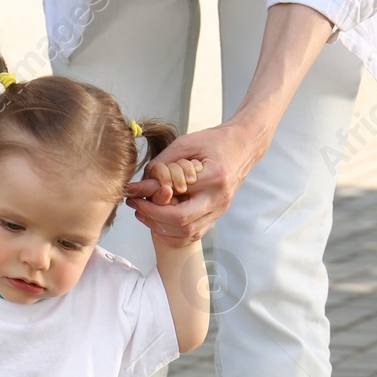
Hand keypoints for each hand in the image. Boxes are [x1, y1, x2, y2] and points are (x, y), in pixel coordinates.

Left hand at [123, 121, 266, 242]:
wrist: (244, 145)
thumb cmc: (215, 141)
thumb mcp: (186, 144)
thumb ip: (163, 164)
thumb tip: (140, 185)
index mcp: (214, 177)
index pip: (175, 195)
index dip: (149, 198)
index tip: (132, 192)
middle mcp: (219, 198)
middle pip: (181, 221)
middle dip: (153, 216)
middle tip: (136, 205)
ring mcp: (220, 210)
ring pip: (187, 232)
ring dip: (160, 227)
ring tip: (144, 213)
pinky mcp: (217, 215)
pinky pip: (193, 234)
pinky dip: (173, 235)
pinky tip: (159, 224)